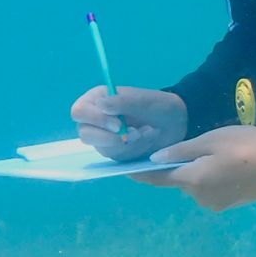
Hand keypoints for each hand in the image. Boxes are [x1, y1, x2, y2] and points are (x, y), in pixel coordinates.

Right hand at [71, 85, 186, 160]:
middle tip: (135, 133)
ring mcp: (104, 138)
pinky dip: (136, 149)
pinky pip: (119, 157)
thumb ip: (120, 102)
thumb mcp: (142, 100)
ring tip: (149, 131)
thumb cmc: (156, 105)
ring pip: (104, 149)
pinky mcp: (116, 152)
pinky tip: (149, 138)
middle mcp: (95, 120)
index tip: (119, 125)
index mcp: (96, 100)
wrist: (175, 121)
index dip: (95, 120)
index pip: (80, 112)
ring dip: (129, 143)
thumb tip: (100, 104)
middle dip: (111, 138)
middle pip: (86, 134)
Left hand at [130, 125, 255, 210]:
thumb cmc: (246, 146)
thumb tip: (155, 160)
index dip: (141, 173)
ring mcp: (217, 203)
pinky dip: (214, 178)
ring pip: (197, 185)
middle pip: (181, 181)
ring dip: (200, 171)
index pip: (158, 179)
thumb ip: (181, 151)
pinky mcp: (231, 204)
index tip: (125, 169)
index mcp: (192, 180)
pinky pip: (213, 189)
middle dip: (181, 166)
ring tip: (219, 153)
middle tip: (195, 145)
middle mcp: (200, 197)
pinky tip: (230, 165)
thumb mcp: (211, 140)